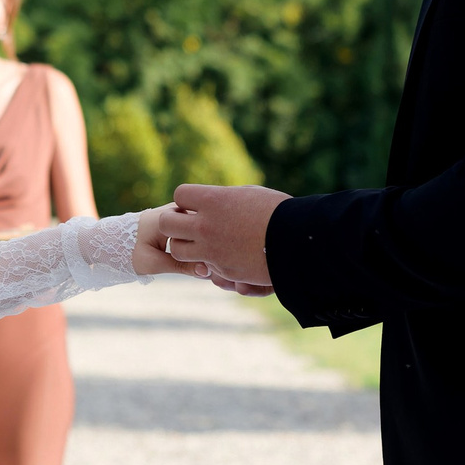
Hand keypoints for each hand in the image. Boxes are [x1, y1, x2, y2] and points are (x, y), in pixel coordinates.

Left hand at [132, 206, 212, 277]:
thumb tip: (207, 272)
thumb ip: (181, 266)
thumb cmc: (130, 252)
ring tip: (211, 266)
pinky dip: (201, 242)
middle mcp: (178, 209)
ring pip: (203, 229)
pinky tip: (203, 259)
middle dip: (211, 248)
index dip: (210, 252)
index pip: (202, 231)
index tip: (211, 270)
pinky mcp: (181, 216)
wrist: (115, 242)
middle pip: (205, 229)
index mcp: (170, 216)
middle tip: (213, 272)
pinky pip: (198, 228)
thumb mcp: (154, 263)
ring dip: (207, 246)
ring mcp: (180, 210)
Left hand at [162, 184, 288, 293]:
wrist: (297, 242)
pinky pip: (201, 266)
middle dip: (175, 223)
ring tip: (200, 242)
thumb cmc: (278, 212)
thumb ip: (223, 198)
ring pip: (176, 249)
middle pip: (166, 223)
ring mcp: (211, 250)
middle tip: (189, 224)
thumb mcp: (249, 194)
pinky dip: (207, 261)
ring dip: (185, 245)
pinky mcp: (222, 270)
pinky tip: (222, 255)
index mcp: (213, 200)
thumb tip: (210, 200)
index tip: (198, 205)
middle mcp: (206, 225)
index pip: (180, 195)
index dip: (188, 200)